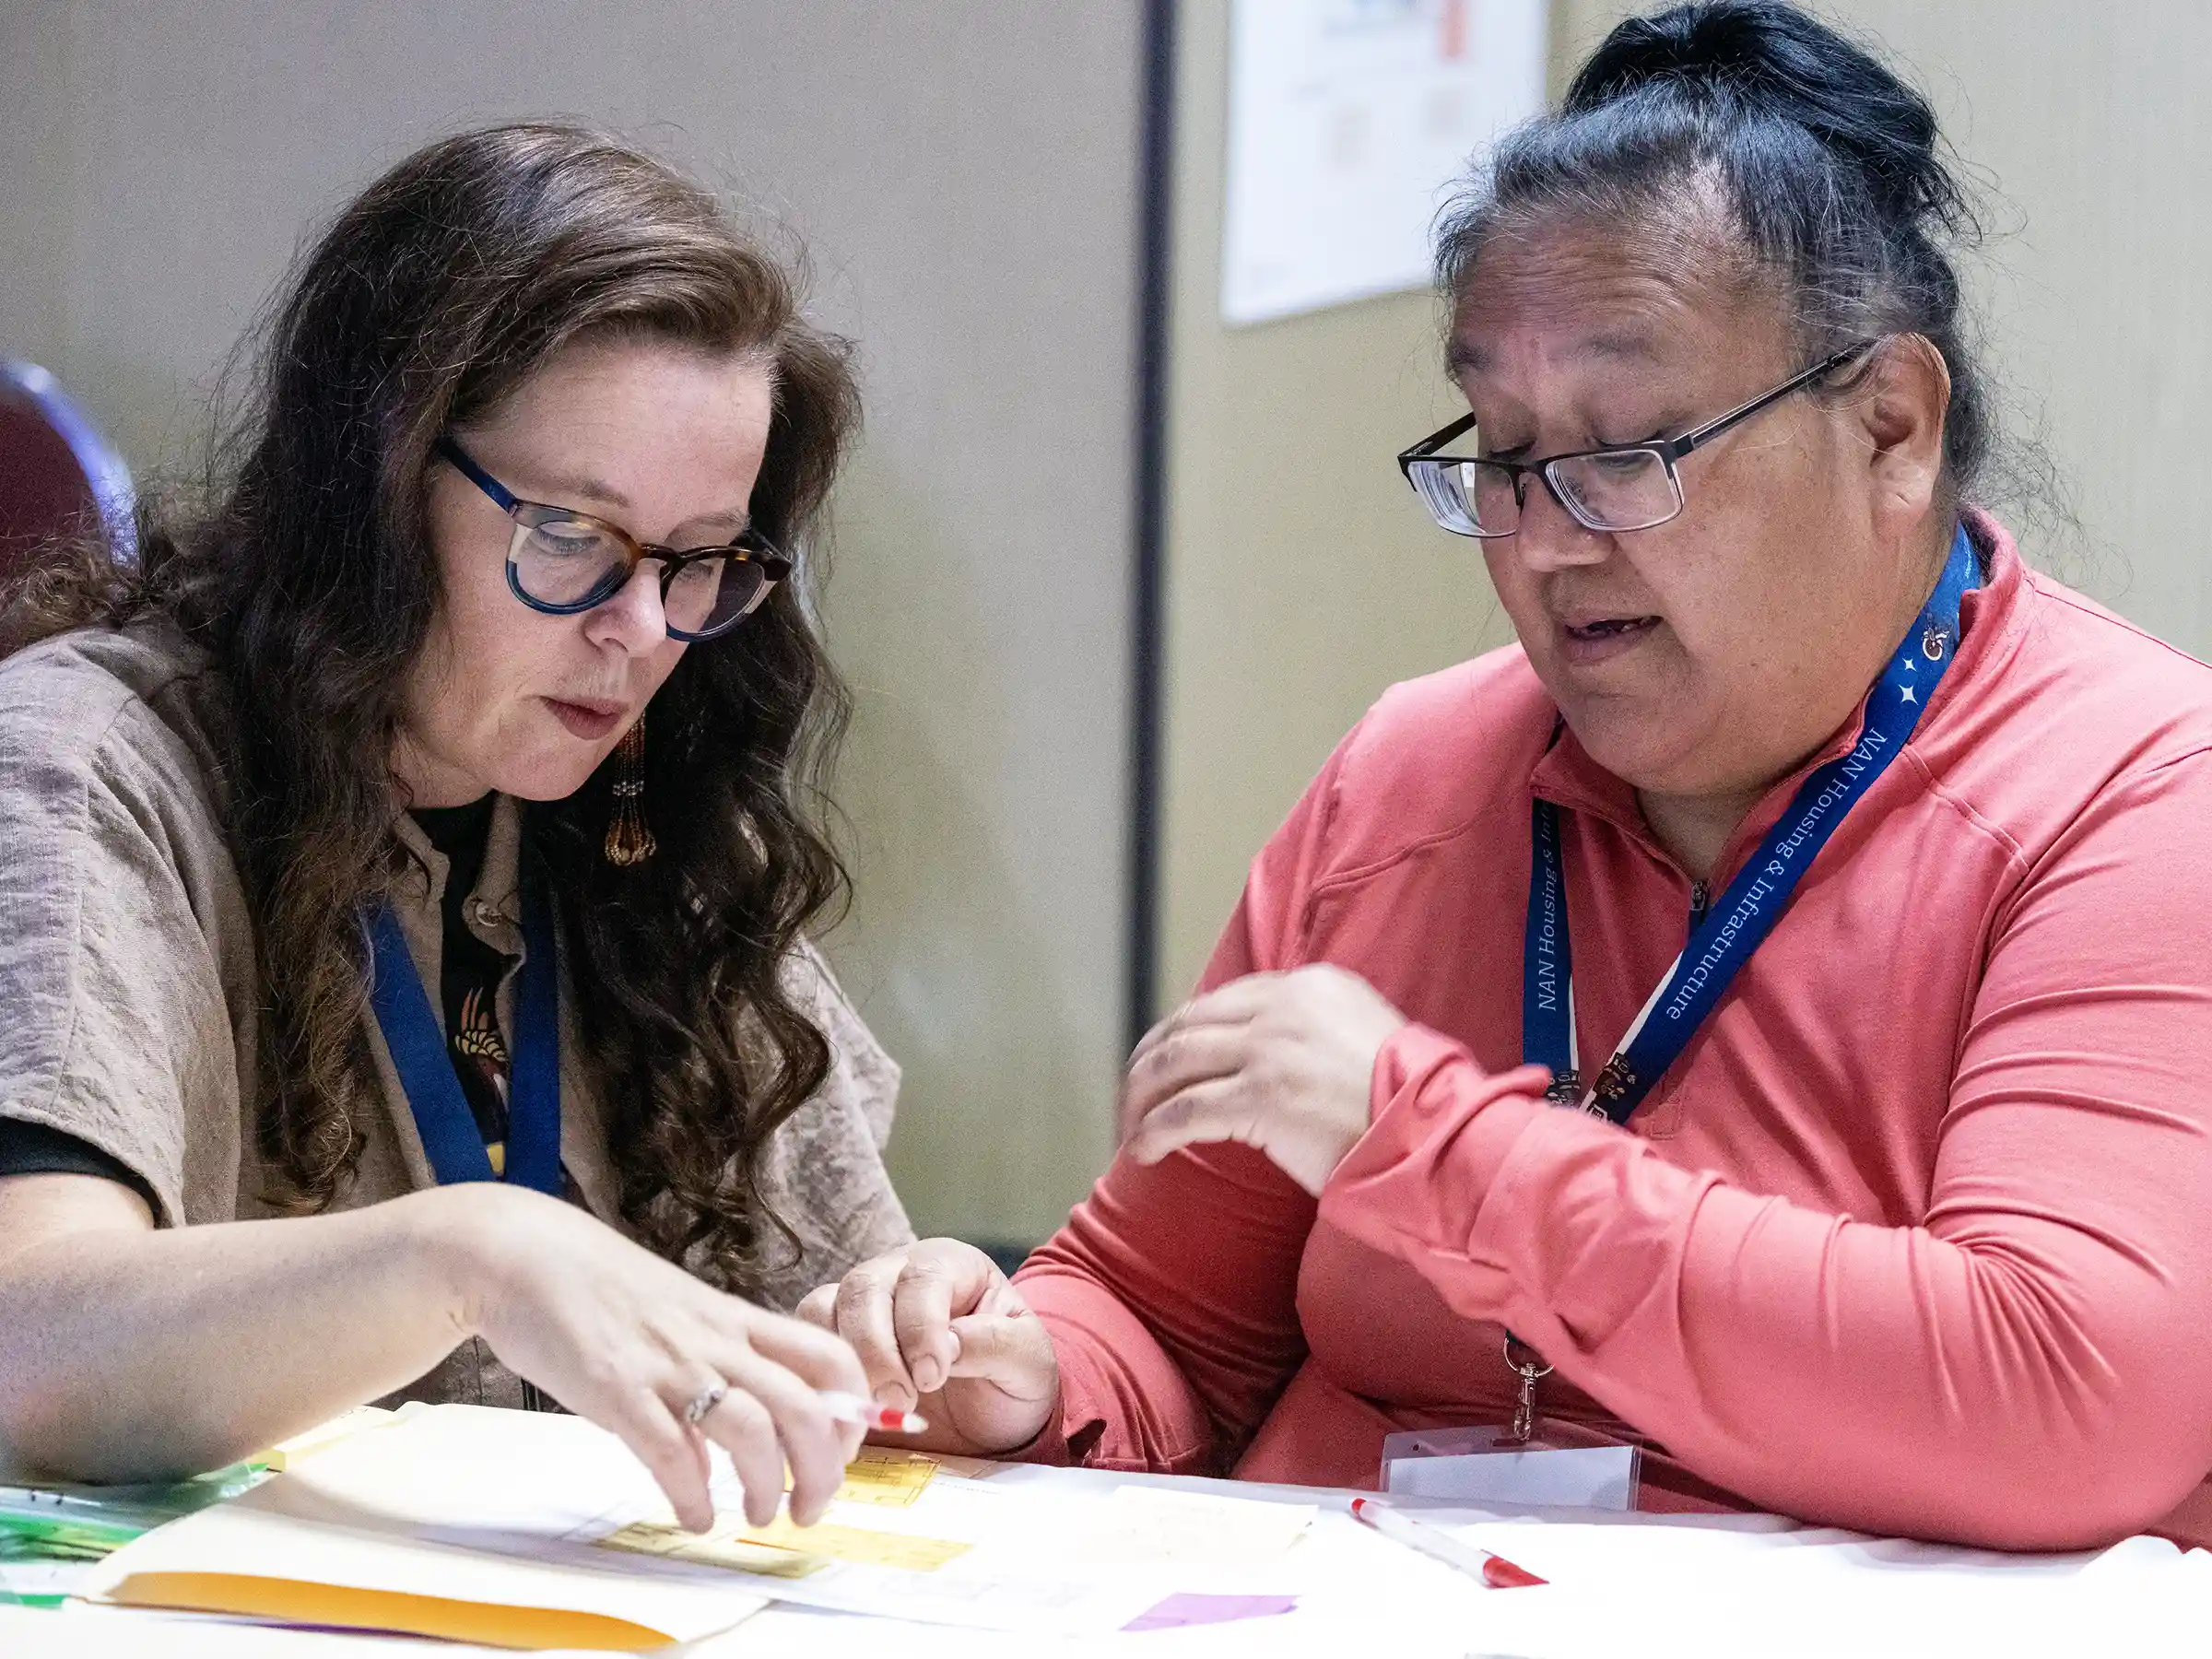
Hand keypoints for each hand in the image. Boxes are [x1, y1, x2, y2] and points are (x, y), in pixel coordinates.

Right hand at [435, 1186, 866, 1532]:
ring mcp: (668, 1363)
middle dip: (824, 1469)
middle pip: (805, 1406)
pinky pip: (672, 1451)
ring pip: (752, 1429)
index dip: (853, 1411)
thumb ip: (711, 1372)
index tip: (846, 1453)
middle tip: (811, 1509)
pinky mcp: (616, 1388)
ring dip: (767, 1486)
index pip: (828, 1356)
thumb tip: (719, 1456)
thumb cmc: (600, 1290)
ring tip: (759, 1516)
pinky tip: (695, 1516)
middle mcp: (714, 1339)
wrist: (523, 1255)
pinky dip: (694, 1494)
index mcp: (735, 1318)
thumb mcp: (677, 1318)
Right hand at [796, 1239, 1057, 1456]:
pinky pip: (804, 1341)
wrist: (994, 1419)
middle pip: (864, 1288)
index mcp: (950, 1265)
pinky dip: (816, 1373)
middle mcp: (897, 1273)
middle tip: (901, 1401)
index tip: (933, 1378)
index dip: (922, 1327)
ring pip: (823, 1308)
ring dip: (842, 1360)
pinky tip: (848, 1407)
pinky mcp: (832, 1344)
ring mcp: (859, 1306)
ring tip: (874, 1407)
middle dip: (878, 1349)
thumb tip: (947, 1347)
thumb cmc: (1014, 1379)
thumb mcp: (1028, 1362)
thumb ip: (994, 1345)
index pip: (923, 1278)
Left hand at [1119, 965, 1408, 1194]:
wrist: (1432, 1132)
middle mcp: (1282, 1007)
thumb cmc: (1406, 1101)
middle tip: (1131, 1097)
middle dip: (1148, 1064)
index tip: (1164, 1065)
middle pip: (1186, 1026)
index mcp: (1307, 985)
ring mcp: (1269, 1050)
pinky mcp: (1260, 1097)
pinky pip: (1184, 1113)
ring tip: (1129, 1128)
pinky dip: (1154, 1132)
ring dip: (1140, 1098)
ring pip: (1173, 1064)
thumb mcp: (1361, 1035)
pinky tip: (1143, 1152)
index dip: (1182, 1035)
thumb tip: (1265, 1052)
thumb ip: (1313, 1029)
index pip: (1221, 1003)